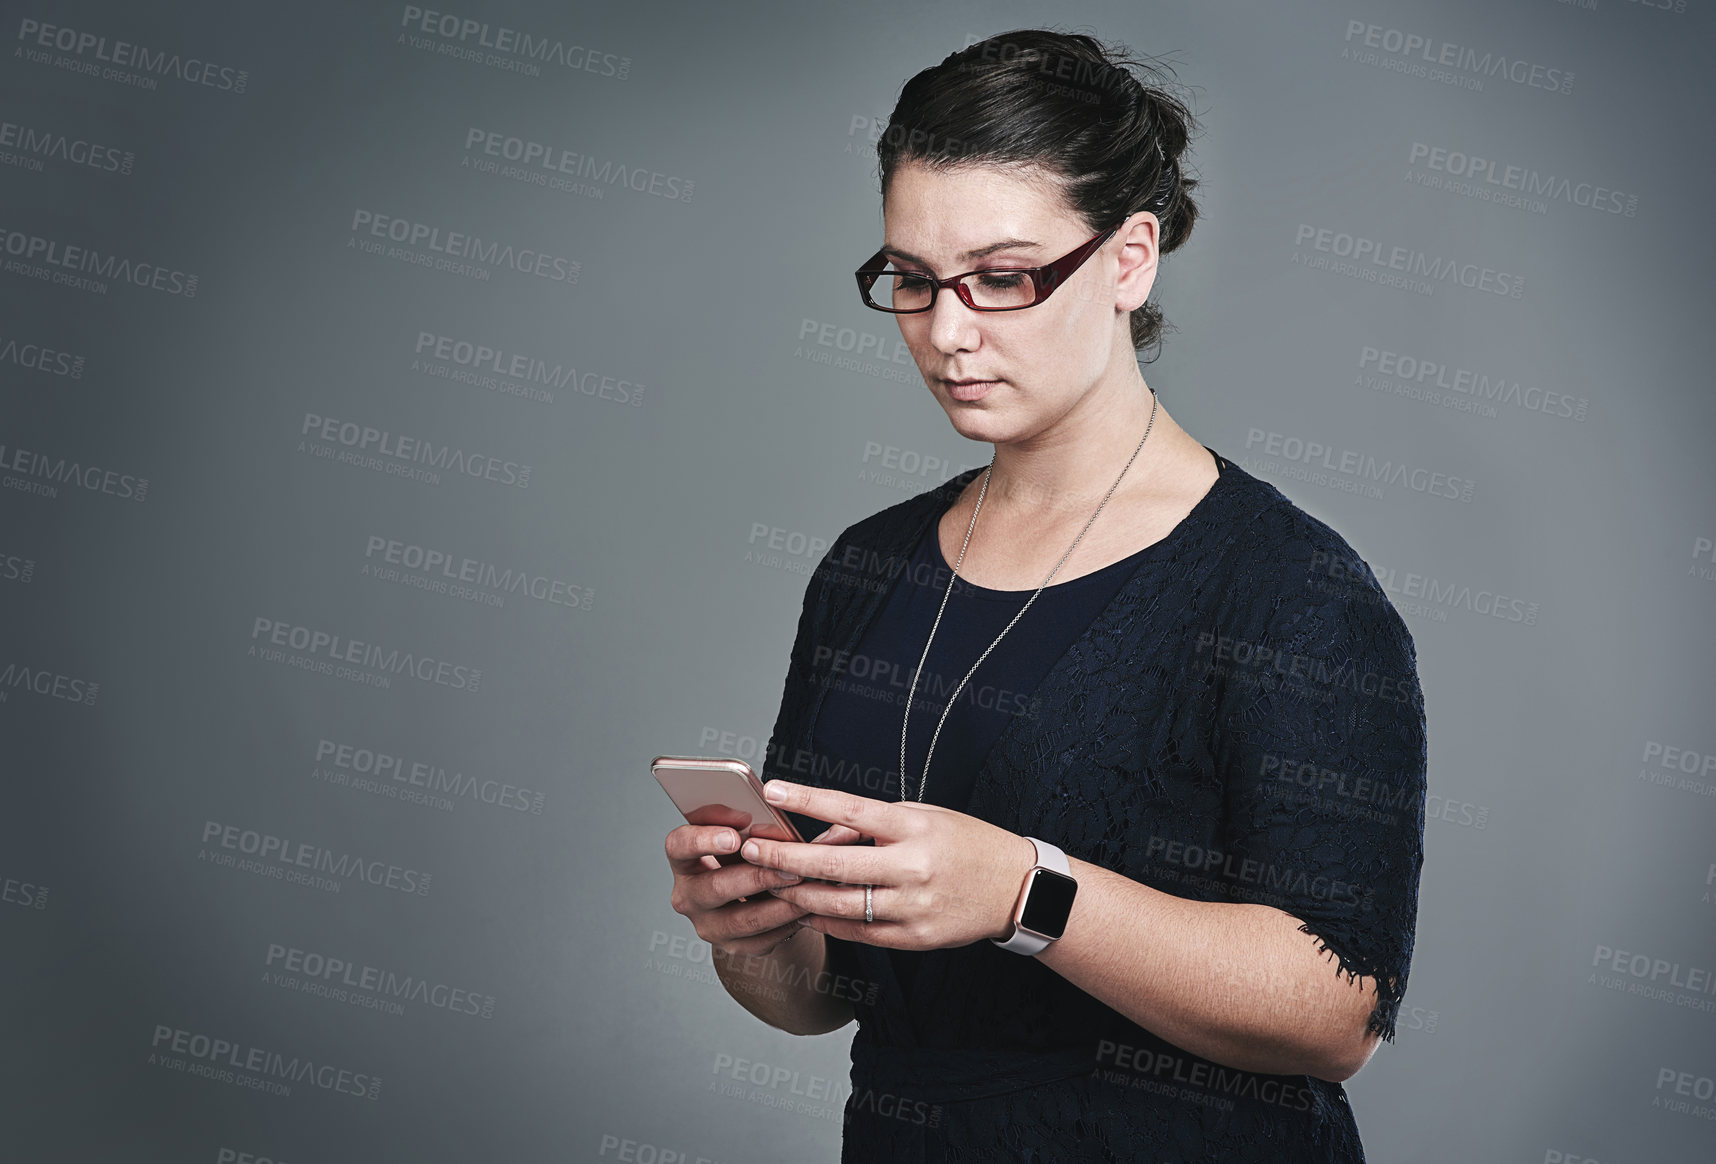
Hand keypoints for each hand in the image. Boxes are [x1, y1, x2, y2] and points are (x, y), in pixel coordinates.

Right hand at [664, 807, 865, 958]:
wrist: (754, 898)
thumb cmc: (746, 855)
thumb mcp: (740, 835)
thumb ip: (744, 822)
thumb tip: (766, 811)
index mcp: (683, 859)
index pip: (678, 846)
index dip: (704, 840)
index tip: (734, 835)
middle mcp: (688, 896)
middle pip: (714, 888)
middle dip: (755, 875)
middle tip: (785, 864)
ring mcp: (709, 926)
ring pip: (744, 918)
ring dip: (779, 901)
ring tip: (806, 884)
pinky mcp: (735, 946)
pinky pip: (764, 938)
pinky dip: (788, 921)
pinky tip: (807, 906)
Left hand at [740, 780, 1036, 949]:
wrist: (1016, 888)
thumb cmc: (967, 843)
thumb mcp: (925, 817)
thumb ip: (875, 825)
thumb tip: (824, 831)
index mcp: (914, 828)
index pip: (850, 810)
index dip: (808, 800)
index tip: (773, 790)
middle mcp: (911, 868)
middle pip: (834, 865)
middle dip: (785, 857)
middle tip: (750, 849)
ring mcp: (912, 907)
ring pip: (838, 905)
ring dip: (798, 894)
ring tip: (770, 882)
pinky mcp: (913, 938)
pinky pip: (857, 932)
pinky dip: (826, 921)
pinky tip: (804, 910)